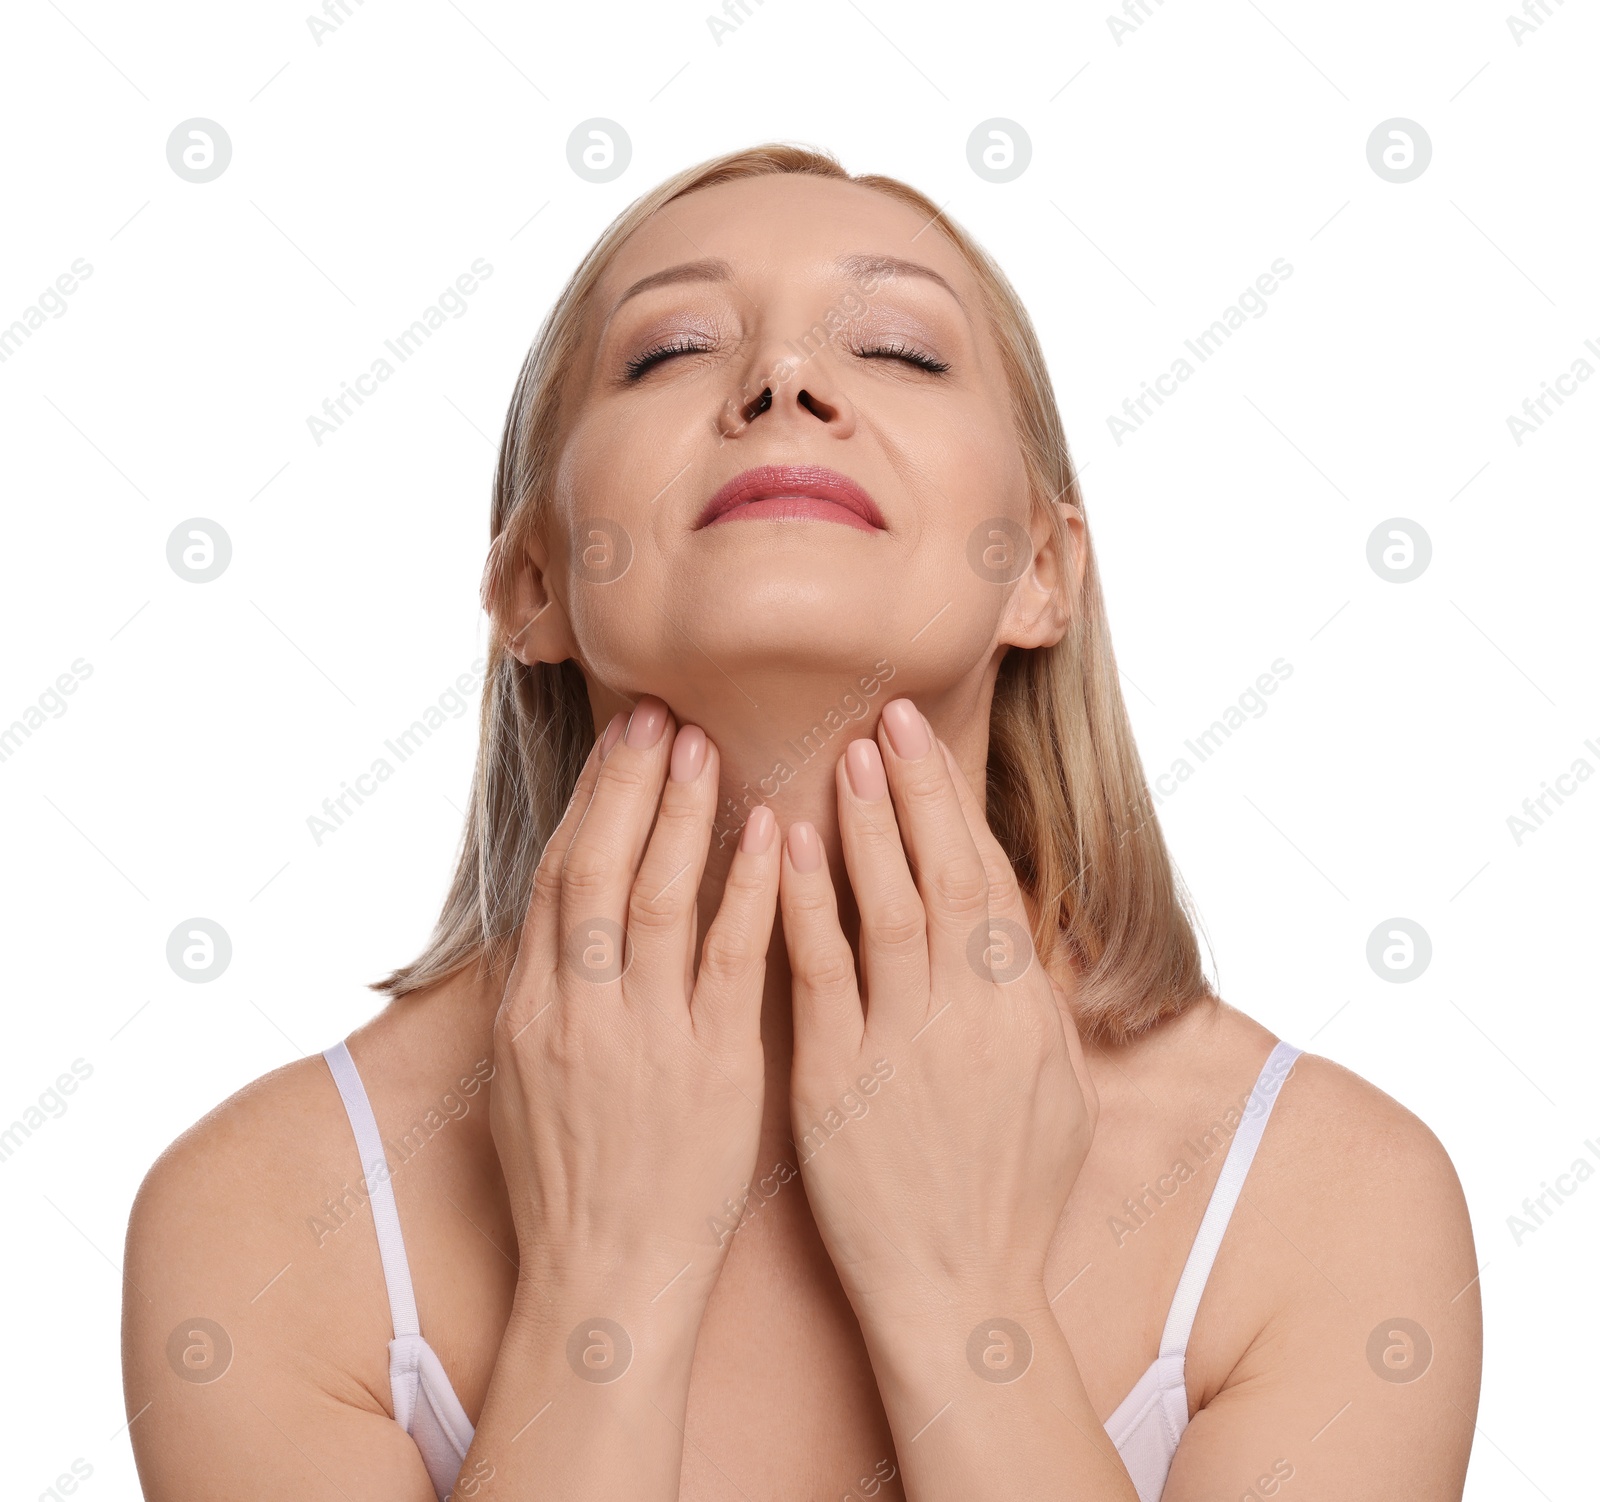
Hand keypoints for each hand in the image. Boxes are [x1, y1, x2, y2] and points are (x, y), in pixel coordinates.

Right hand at [490, 695, 780, 1341]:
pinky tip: (770, 834)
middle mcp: (575, 1013)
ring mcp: (641, 1040)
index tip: (618, 743)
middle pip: (593, 868)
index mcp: (529, 1012)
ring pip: (653, 899)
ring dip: (679, 814)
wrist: (605, 1281)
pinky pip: (730, 962)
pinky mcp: (711, 1070)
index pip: (554, 878)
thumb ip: (542, 997)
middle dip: (626, 783)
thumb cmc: (572, 1184)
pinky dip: (747, 891)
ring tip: (703, 743)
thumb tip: (554, 923)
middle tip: (656, 712)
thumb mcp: (526, 1084)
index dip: (588, 803)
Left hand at [777, 697, 1097, 1336]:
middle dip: (917, 788)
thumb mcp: (1059, 1095)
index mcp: (1023, 1010)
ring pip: (885, 906)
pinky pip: (819, 973)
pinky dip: (804, 903)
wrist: (957, 1292)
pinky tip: (783, 848)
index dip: (956, 807)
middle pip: (943, 872)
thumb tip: (1016, 934)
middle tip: (888, 714)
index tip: (926, 747)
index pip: (987, 881)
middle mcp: (971, 1013)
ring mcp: (904, 1043)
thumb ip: (1036, 1005)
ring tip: (845, 754)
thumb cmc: (1010, 1199)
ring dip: (865, 823)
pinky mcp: (838, 1078)